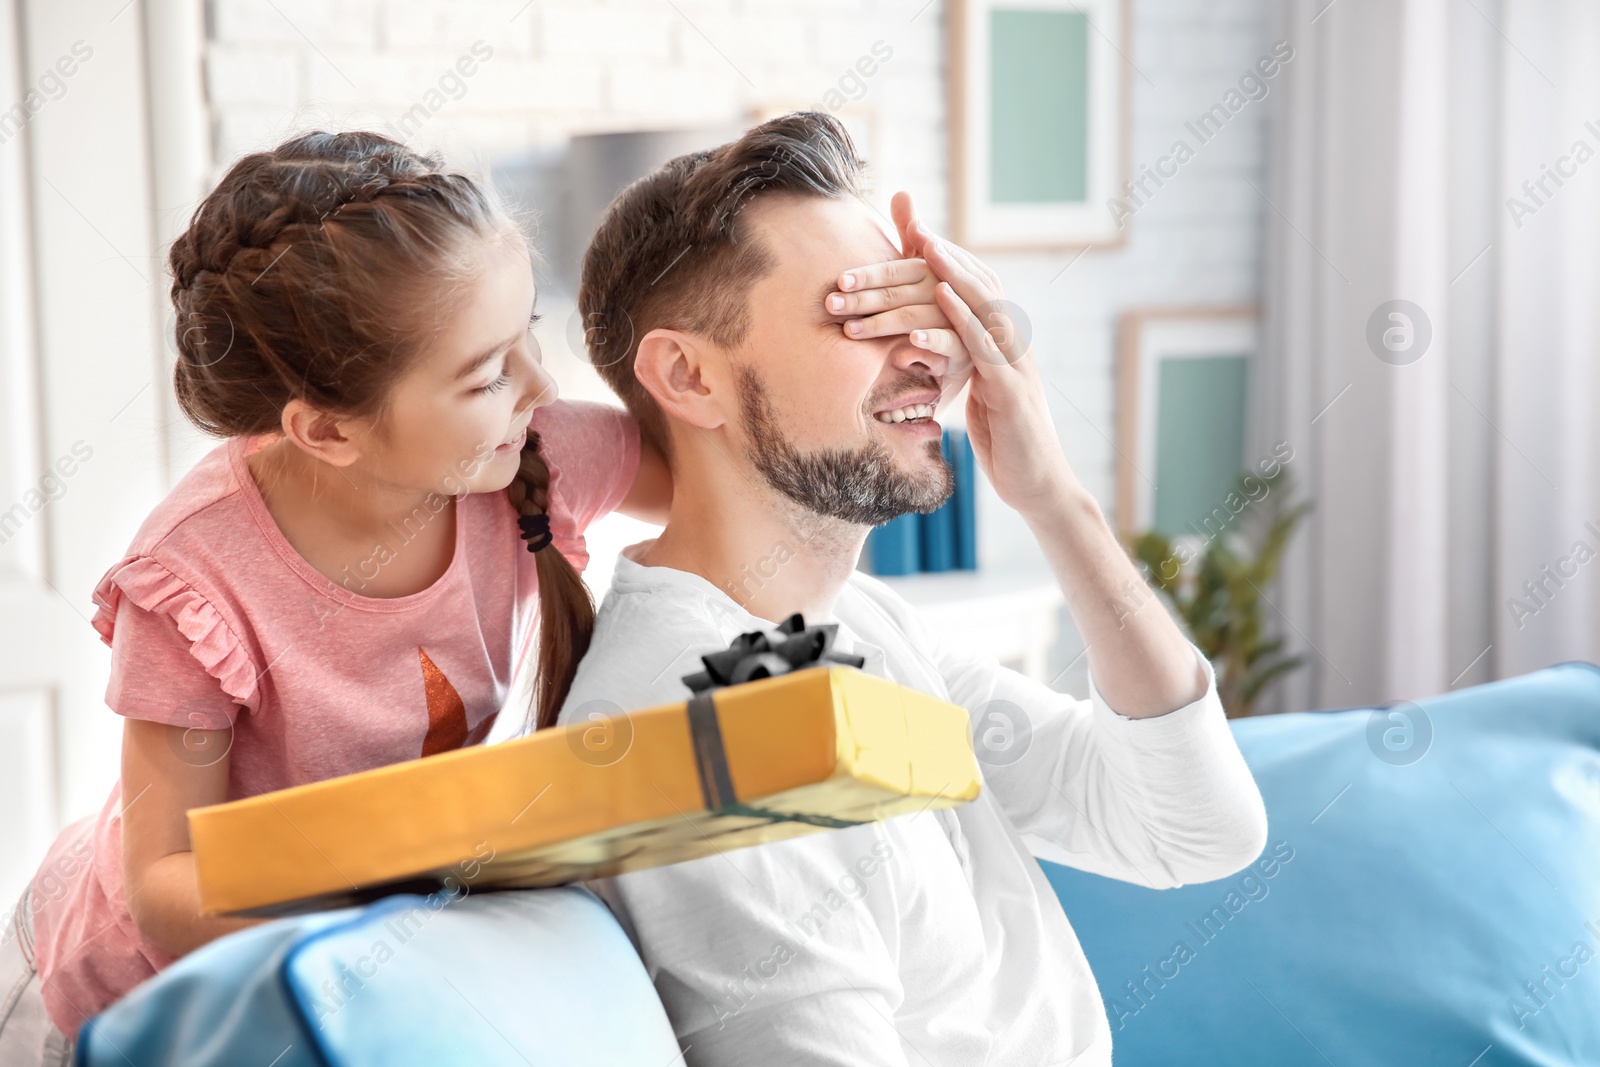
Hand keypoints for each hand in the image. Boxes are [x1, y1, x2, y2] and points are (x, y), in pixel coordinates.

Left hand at [825, 201, 971, 414]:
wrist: (984, 349)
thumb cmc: (948, 306)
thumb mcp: (930, 271)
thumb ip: (915, 238)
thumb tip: (900, 192)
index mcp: (941, 268)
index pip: (899, 269)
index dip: (868, 274)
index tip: (838, 280)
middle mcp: (953, 289)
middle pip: (901, 292)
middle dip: (864, 299)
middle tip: (830, 305)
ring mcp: (962, 320)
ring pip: (917, 317)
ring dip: (884, 324)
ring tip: (852, 329)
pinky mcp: (970, 350)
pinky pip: (948, 345)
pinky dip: (928, 344)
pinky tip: (904, 347)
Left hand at [890, 193, 1074, 517]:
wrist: (1038, 488)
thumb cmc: (1004, 443)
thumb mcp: (978, 397)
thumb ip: (962, 368)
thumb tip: (934, 348)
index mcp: (1003, 346)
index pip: (977, 292)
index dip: (950, 261)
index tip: (917, 233)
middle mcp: (1014, 347)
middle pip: (981, 289)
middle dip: (948, 257)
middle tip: (916, 227)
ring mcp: (1016, 367)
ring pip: (985, 310)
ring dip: (953, 276)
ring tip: (925, 249)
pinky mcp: (1012, 393)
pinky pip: (984, 349)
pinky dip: (962, 321)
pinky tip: (939, 300)